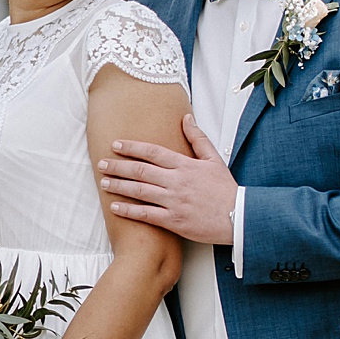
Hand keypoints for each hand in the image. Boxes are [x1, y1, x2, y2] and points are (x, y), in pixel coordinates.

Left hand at [98, 113, 237, 243]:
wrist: (238, 217)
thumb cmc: (226, 190)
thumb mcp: (214, 159)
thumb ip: (198, 138)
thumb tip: (186, 118)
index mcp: (185, 165)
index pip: (153, 152)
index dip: (132, 148)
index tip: (116, 145)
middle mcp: (176, 182)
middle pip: (140, 171)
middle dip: (118, 166)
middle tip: (101, 163)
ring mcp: (174, 202)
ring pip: (140, 191)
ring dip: (119, 186)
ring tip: (104, 183)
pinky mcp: (174, 221)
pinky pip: (146, 214)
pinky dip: (129, 210)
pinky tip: (115, 207)